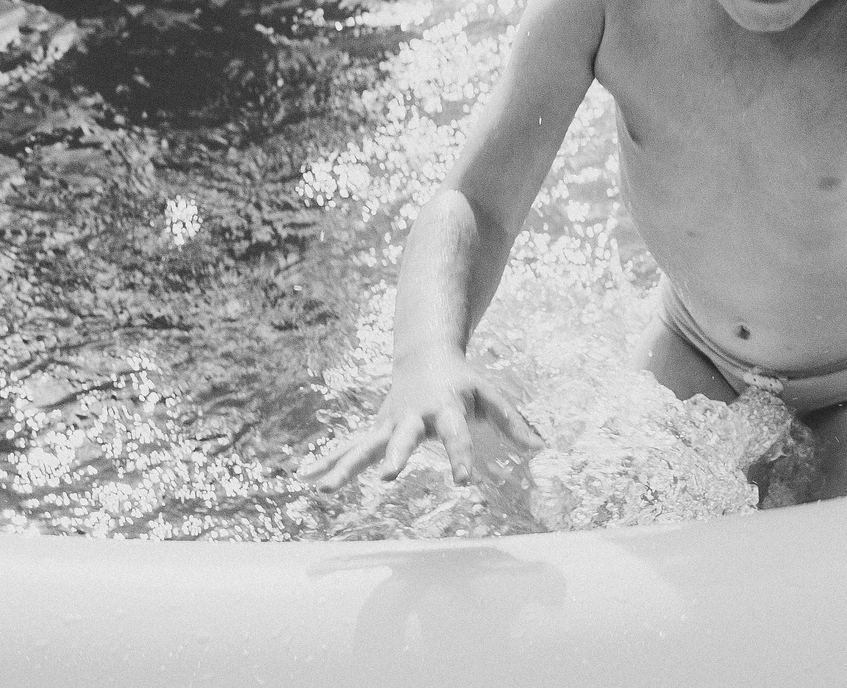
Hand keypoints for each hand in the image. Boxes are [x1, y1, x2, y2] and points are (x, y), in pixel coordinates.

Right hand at [299, 353, 541, 489]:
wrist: (426, 356)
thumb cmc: (464, 383)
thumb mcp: (492, 396)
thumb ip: (514, 423)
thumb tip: (542, 448)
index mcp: (445, 407)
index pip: (456, 435)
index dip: (461, 457)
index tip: (463, 482)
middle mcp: (414, 416)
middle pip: (404, 438)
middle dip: (395, 457)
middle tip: (388, 478)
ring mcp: (390, 422)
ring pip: (366, 445)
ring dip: (345, 465)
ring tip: (325, 489)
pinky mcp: (375, 429)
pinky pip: (348, 447)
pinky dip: (327, 460)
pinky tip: (304, 478)